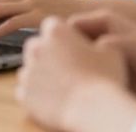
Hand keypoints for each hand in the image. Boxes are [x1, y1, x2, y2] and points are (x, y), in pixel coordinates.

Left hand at [17, 16, 129, 130]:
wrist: (93, 110)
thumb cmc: (105, 78)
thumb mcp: (111, 51)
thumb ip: (99, 41)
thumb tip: (98, 43)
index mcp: (55, 32)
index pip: (53, 25)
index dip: (65, 36)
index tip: (75, 47)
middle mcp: (35, 47)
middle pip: (38, 45)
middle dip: (49, 53)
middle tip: (68, 67)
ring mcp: (27, 71)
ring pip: (31, 68)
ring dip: (42, 73)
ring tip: (63, 85)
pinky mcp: (24, 93)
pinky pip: (27, 90)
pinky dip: (37, 93)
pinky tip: (55, 99)